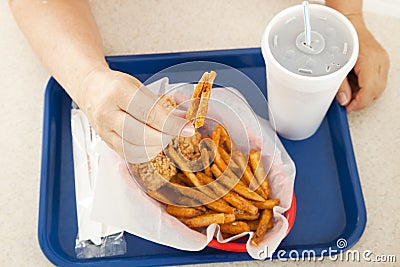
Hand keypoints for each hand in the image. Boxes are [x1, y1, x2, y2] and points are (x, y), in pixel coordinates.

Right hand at [76, 67, 194, 162]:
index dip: (172, 124)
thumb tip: (182, 119)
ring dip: (156, 146)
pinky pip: (128, 155)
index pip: (149, 113)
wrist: (91, 90)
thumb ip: (159, 105)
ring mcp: (104, 130)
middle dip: (165, 137)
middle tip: (176, 133)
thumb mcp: (138, 86)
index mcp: (118, 92)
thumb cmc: (115, 86)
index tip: (187, 128)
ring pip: (135, 149)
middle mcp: (108, 112)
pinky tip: (152, 145)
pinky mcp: (106, 142)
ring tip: (163, 137)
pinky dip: (145, 153)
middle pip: (141, 135)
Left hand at [336, 15, 388, 111]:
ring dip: (367, 95)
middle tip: (348, 104)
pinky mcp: (382, 61)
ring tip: (352, 96)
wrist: (349, 23)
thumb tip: (344, 100)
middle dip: (362, 101)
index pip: (369, 90)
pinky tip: (358, 86)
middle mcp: (379, 61)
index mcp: (368, 61)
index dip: (359, 103)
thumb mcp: (336, 64)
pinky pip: (380, 80)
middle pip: (376, 91)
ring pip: (380, 87)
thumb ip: (340, 84)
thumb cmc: (343, 39)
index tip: (348, 108)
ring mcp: (383, 60)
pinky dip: (369, 87)